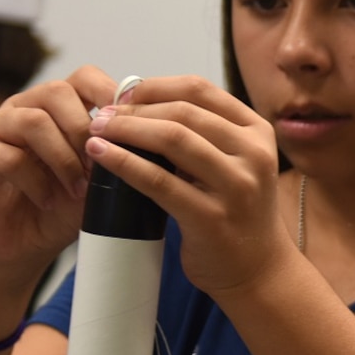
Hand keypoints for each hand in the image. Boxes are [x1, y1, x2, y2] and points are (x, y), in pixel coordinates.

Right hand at [0, 66, 116, 282]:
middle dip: (86, 130)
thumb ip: (120, 157)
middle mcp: (23, 108)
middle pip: (57, 91)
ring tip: (77, 189)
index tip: (132, 125)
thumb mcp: (101, 181)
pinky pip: (7, 156)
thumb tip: (153, 142)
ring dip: (64, 158)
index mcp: (57, 107)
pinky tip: (48, 201)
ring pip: (32, 121)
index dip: (110, 95)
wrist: (21, 245)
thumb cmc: (63, 209)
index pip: (85, 78)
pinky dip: (36, 182)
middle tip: (100, 165)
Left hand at [84, 75, 286, 300]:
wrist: (258, 268)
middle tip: (101, 116)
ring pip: (172, 139)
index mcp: (257, 132)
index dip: (155, 86)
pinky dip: (124, 163)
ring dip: (126, 130)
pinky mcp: (212, 218)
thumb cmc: (236, 211)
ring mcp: (237, 186)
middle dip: (134, 110)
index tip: (123, 95)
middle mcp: (254, 154)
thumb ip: (202, 135)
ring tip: (96, 132)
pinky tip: (101, 155)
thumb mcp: (232, 163)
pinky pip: (159, 182)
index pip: (200, 90)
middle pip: (183, 111)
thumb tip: (137, 105)